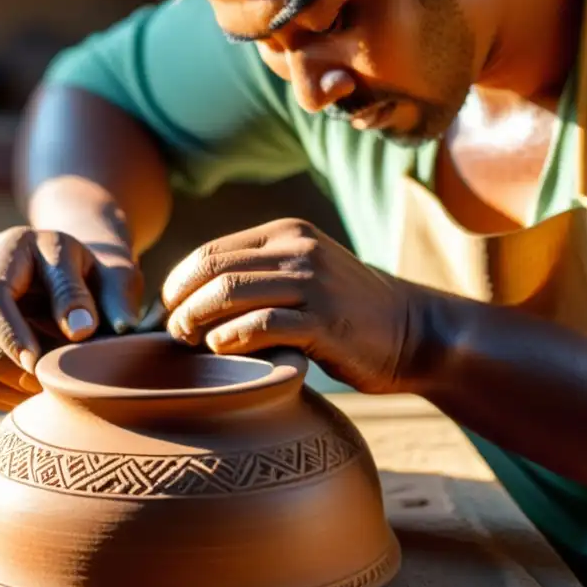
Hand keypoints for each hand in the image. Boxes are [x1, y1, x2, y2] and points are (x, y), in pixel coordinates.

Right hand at [0, 226, 144, 410]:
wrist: (76, 277)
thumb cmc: (98, 279)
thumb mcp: (114, 278)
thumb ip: (109, 298)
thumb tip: (82, 330)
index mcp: (12, 246)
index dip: (11, 337)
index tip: (38, 366)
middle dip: (3, 367)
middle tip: (42, 388)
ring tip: (34, 394)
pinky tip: (17, 396)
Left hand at [161, 218, 420, 393]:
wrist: (414, 332)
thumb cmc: (347, 314)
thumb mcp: (305, 276)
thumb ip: (259, 277)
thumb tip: (191, 302)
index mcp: (287, 234)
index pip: (209, 253)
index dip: (178, 286)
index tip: (173, 314)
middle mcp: (298, 251)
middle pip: (212, 272)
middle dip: (181, 306)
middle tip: (175, 335)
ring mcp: (314, 285)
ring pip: (230, 294)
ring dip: (197, 323)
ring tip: (192, 345)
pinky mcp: (326, 323)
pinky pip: (262, 325)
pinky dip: (230, 340)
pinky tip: (223, 352)